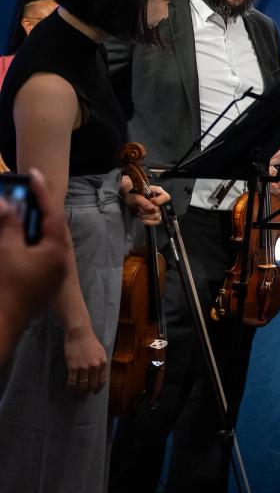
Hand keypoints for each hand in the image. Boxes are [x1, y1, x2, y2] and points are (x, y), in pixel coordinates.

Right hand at [0, 168, 69, 341]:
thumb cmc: (10, 284)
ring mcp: (54, 268)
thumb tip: (6, 202)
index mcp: (57, 248)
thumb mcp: (8, 250)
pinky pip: (41, 249)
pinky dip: (32, 237)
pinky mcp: (45, 276)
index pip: (52, 213)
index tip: (35, 173)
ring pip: (47, 236)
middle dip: (40, 204)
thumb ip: (9, 224)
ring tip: (24, 204)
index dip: (42, 192)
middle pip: (52, 223)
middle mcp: (60, 257)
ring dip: (35, 221)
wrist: (8, 319)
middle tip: (29, 186)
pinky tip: (22, 230)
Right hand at [64, 324, 107, 393]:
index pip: (101, 381)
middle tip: (83, 393)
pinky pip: (71, 381)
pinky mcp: (72, 367)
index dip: (98, 389)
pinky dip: (70, 387)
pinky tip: (69, 388)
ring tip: (76, 392)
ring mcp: (83, 367)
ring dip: (79, 391)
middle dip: (88, 391)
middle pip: (91, 385)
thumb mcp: (101, 352)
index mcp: (103, 363)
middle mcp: (94, 367)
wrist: (79, 333)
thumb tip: (99, 375)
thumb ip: (101, 364)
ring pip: (82, 385)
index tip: (94, 392)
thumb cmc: (90, 341)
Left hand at [121, 179, 169, 225]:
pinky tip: (141, 218)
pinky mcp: (154, 216)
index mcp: (157, 192)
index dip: (159, 201)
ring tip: (138, 211)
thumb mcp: (134, 195)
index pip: (166, 197)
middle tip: (139, 206)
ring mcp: (157, 209)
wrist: (126, 197)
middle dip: (147, 210)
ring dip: (145, 215)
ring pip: (157, 216)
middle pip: (160, 210)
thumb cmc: (130, 193)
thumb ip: (142, 200)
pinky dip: (148, 221)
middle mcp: (159, 201)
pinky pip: (156, 221)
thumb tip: (151, 208)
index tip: (151, 201)